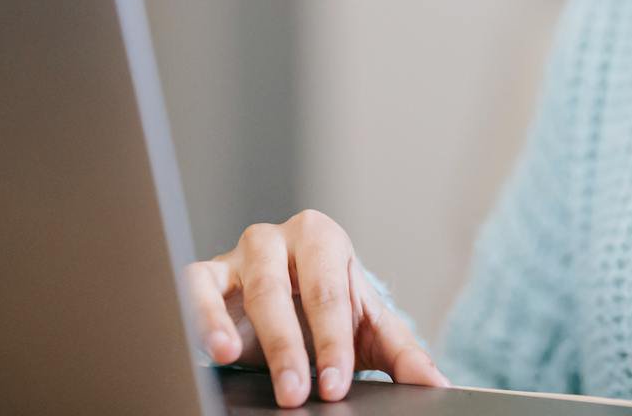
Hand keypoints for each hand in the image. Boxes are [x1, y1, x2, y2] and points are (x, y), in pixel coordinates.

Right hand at [182, 208, 449, 406]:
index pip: (328, 291)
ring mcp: (240, 254)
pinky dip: (199, 314)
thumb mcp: (369, 329)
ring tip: (236, 359)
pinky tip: (212, 348)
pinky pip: (195, 285)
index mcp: (323, 239)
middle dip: (289, 343)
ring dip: (236, 326)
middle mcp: (279, 239)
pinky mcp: (207, 274)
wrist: (295, 302)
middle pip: (281, 287)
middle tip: (296, 392)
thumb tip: (436, 384)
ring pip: (240, 284)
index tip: (335, 385)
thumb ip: (402, 355)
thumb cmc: (332, 310)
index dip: (332, 341)